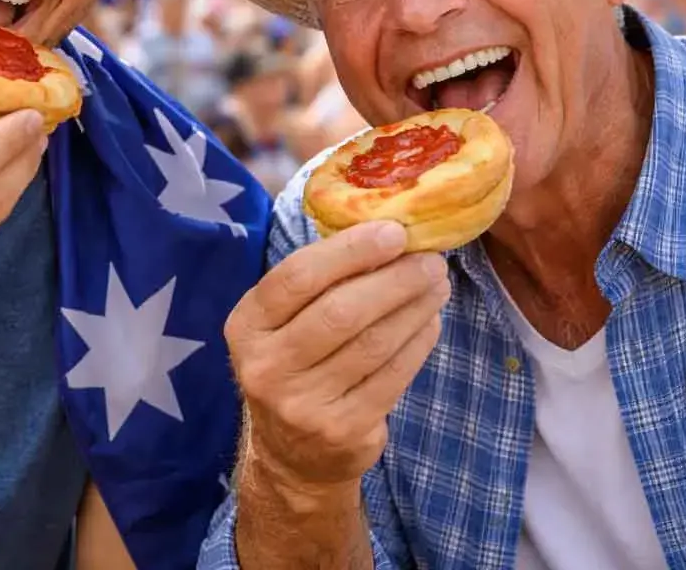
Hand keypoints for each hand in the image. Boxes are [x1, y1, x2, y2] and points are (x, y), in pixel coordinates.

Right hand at [224, 221, 450, 495]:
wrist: (290, 456)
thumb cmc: (295, 365)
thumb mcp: (282, 324)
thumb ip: (318, 281)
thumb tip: (385, 230)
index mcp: (247, 325)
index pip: (297, 277)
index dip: (350, 250)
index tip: (394, 231)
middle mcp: (266, 366)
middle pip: (340, 311)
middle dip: (394, 279)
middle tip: (430, 260)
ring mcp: (302, 404)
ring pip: (372, 343)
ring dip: (414, 308)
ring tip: (437, 285)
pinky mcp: (342, 431)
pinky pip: (392, 376)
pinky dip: (418, 343)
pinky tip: (430, 322)